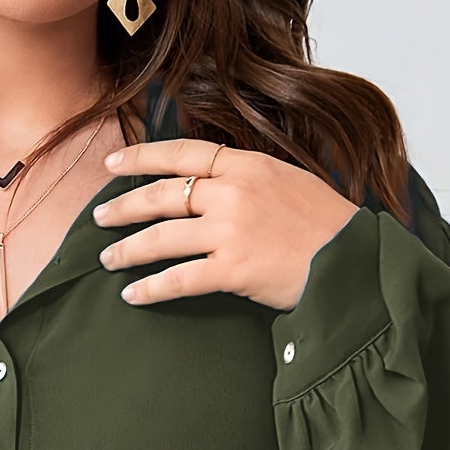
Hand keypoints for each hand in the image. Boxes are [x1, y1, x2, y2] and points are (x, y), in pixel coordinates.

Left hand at [92, 137, 360, 311]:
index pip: (183, 154)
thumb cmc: (326, 226)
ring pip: (163, 238)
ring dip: (129, 250)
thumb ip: (248, 180)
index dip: (142, 158)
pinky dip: (152, 288)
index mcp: (247, 166)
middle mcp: (234, 193)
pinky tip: (133, 295)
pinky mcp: (233, 270)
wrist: (352, 262)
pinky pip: (179, 279)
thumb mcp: (289, 182)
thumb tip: (214, 186)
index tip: (112, 166)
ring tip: (108, 260)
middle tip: (98, 220)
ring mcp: (231, 231)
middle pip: (163, 196)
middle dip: (123, 208)